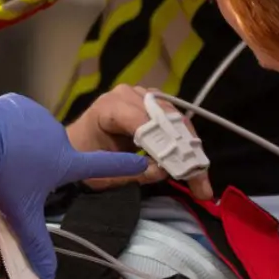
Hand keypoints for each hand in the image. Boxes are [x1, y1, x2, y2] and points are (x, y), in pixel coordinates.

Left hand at [0, 93, 148, 278]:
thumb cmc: (5, 177)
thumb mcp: (21, 215)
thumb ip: (37, 244)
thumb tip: (50, 276)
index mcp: (65, 161)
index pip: (101, 166)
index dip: (123, 167)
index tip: (143, 162)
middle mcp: (59, 135)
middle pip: (55, 155)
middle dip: (41, 165)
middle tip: (18, 176)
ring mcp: (40, 116)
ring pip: (36, 136)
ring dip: (25, 146)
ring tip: (3, 156)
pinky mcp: (21, 104)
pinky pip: (19, 119)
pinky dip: (11, 128)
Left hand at [66, 85, 213, 200]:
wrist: (78, 141)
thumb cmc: (83, 155)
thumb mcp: (101, 172)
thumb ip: (131, 172)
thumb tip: (164, 170)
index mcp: (109, 107)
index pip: (144, 123)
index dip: (166, 145)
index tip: (183, 171)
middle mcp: (128, 94)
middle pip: (165, 120)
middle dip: (185, 151)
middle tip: (200, 184)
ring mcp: (141, 95)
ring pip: (175, 119)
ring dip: (190, 148)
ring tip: (200, 177)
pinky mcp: (152, 102)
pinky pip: (174, 119)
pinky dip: (185, 141)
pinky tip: (192, 164)